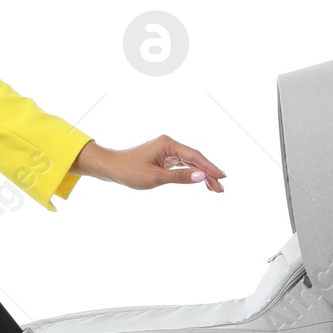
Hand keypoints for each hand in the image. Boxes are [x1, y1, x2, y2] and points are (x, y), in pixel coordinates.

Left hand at [69, 136, 224, 191]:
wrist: (111, 168)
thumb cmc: (129, 171)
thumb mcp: (155, 177)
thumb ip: (180, 177)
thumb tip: (201, 176)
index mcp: (167, 144)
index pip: (194, 156)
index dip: (209, 167)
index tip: (221, 177)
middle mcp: (169, 144)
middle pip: (195, 158)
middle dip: (208, 173)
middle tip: (220, 188)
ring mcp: (166, 151)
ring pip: (190, 162)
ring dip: (202, 175)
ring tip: (215, 189)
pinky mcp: (164, 158)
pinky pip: (182, 165)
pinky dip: (191, 174)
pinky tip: (200, 181)